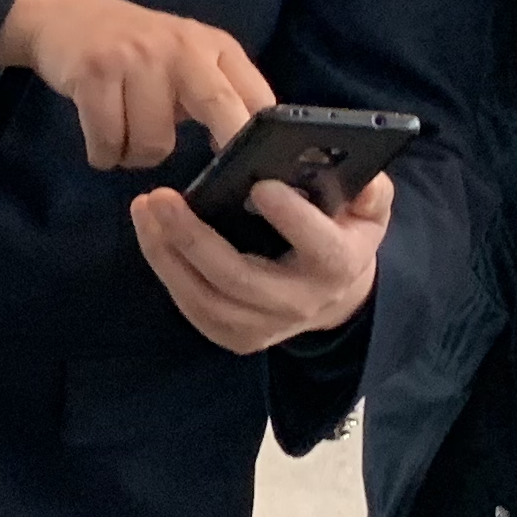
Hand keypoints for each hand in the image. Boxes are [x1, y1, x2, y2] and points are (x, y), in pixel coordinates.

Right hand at [0, 0, 271, 168]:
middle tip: (217, 186)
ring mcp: (137, 57)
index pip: (255, 95)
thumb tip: (244, 160)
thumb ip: (217, 97)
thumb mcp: (185, 60)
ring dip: (135, 156)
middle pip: (219, 106)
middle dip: (227, 148)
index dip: (262, 137)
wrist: (60, 14)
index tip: (260, 174)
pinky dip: (103, 155)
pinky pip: (108, 143)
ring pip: (153, 143)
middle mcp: (182, 47)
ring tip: (124, 137)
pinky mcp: (94, 73)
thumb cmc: (133, 50)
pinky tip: (101, 141)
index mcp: (214, 46)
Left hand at [130, 169, 392, 352]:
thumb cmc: (342, 236)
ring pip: (205, 298)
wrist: (333, 296)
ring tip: (145, 210)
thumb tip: (361, 179)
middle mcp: (300, 304)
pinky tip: (151, 234)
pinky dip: (166, 270)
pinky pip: (192, 307)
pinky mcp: (235, 337)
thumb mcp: (368, 210)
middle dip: (195, 237)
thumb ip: (370, 189)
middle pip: (240, 278)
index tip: (261, 186)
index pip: (319, 246)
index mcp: (338, 266)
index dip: (292, 219)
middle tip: (161, 197)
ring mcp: (264, 328)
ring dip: (166, 253)